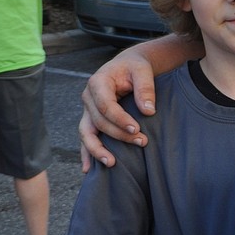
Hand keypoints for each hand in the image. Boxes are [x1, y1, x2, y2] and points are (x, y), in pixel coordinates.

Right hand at [79, 49, 156, 170]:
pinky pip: (86, 138)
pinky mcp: (91, 119)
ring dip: (98, 149)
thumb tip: (148, 111)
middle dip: (119, 135)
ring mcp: (87, 110)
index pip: (106, 105)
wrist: (128, 66)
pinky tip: (88, 169)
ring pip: (87, 133)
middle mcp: (88, 97)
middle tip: (142, 142)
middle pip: (99, 122)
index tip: (136, 129)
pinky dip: (87, 153)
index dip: (119, 119)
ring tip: (111, 163)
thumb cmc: (136, 67)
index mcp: (98, 82)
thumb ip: (145, 88)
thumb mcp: (143, 71)